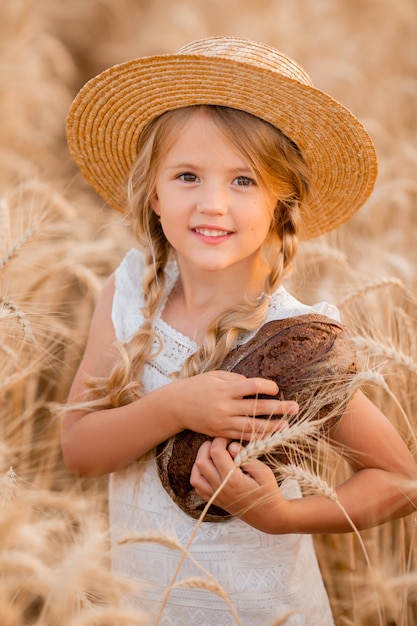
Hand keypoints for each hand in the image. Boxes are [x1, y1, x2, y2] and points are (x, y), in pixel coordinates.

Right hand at [170, 370, 297, 440]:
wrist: (176, 406)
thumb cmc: (197, 386)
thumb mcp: (215, 377)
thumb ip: (236, 380)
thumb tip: (255, 386)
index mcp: (225, 389)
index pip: (252, 387)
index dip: (267, 387)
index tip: (276, 388)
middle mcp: (225, 407)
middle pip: (256, 408)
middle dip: (278, 408)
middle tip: (295, 407)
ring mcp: (222, 422)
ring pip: (251, 427)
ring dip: (271, 427)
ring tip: (287, 426)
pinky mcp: (220, 433)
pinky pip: (241, 437)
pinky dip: (256, 437)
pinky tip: (269, 436)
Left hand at [190, 437, 288, 532]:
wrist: (269, 517)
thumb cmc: (269, 492)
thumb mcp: (264, 471)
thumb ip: (246, 457)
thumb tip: (231, 446)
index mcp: (233, 479)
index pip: (216, 452)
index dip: (220, 440)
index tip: (228, 439)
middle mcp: (221, 488)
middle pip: (201, 462)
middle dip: (207, 447)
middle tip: (219, 444)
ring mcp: (216, 496)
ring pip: (195, 475)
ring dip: (201, 461)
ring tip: (213, 455)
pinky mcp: (214, 501)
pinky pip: (198, 487)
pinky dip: (199, 475)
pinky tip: (210, 469)